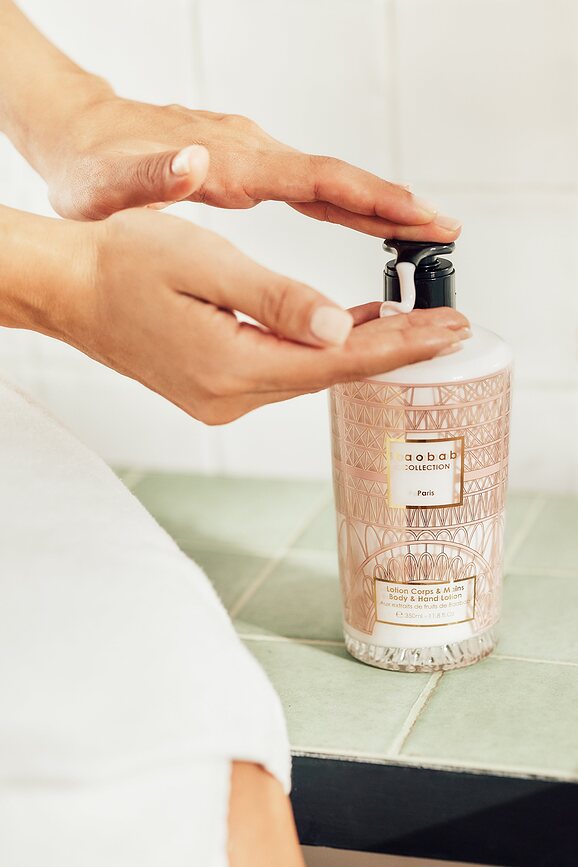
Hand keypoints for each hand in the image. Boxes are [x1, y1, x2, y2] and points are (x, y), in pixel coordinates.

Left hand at [45, 95, 460, 239]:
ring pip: (329, 183)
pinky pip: (311, 188)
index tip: (418, 216)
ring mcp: (252, 160)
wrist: (79, 140)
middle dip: (394, 205)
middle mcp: (249, 157)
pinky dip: (347, 206)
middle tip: (446, 231)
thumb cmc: (91, 172)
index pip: (316, 180)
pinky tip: (365, 223)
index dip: (369, 200)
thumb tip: (196, 166)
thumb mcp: (108, 188)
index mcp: (229, 166)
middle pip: (338, 179)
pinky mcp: (248, 169)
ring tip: (424, 232)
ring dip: (379, 207)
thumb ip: (152, 179)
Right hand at [59, 207, 468, 424]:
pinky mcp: (216, 388)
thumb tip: (339, 327)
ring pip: (309, 374)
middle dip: (395, 350)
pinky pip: (284, 371)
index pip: (337, 361)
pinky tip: (349, 330)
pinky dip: (320, 351)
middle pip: (331, 374)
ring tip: (419, 328)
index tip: (454, 331)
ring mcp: (222, 400)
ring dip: (361, 350)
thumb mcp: (204, 264)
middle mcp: (230, 397)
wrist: (70, 290)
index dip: (401, 346)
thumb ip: (275, 299)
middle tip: (455, 328)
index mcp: (231, 367)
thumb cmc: (124, 265)